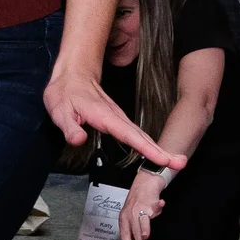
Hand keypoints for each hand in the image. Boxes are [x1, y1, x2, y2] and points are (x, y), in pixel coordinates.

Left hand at [45, 66, 185, 169]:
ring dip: (158, 149)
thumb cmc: (65, 92)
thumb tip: (78, 140)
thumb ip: (69, 127)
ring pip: (141, 135)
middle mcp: (116, 117)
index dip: (146, 148)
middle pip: (142, 136)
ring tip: (175, 161)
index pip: (128, 135)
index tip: (162, 158)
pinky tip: (157, 154)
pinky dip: (149, 144)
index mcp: (104, 116)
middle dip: (161, 150)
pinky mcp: (118, 120)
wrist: (72, 75)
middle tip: (180, 163)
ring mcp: (118, 118)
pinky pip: (136, 134)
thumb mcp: (59, 110)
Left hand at [119, 171, 165, 239]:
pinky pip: (155, 205)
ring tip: (145, 236)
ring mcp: (140, 208)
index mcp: (124, 218)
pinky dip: (158, 206)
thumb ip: (133, 229)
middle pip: (134, 229)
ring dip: (144, 228)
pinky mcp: (150, 202)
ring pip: (142, 220)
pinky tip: (161, 205)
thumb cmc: (137, 202)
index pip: (125, 233)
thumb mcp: (130, 216)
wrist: (144, 184)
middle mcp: (131, 213)